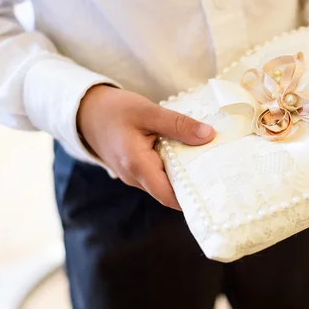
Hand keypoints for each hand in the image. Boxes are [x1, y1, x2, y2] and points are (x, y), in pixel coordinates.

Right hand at [77, 85, 214, 209]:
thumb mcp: (149, 111)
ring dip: (185, 177)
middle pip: (170, 192)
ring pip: (165, 185)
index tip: (216, 192)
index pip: (169, 196)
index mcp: (138, 165)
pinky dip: (175, 170)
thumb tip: (209, 135)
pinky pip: (159, 176)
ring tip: (212, 166)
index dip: (192, 198)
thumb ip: (178, 124)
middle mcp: (135, 178)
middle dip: (194, 187)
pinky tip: (192, 157)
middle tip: (222, 176)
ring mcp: (134, 176)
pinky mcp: (135, 171)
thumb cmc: (115, 110)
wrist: (85, 112)